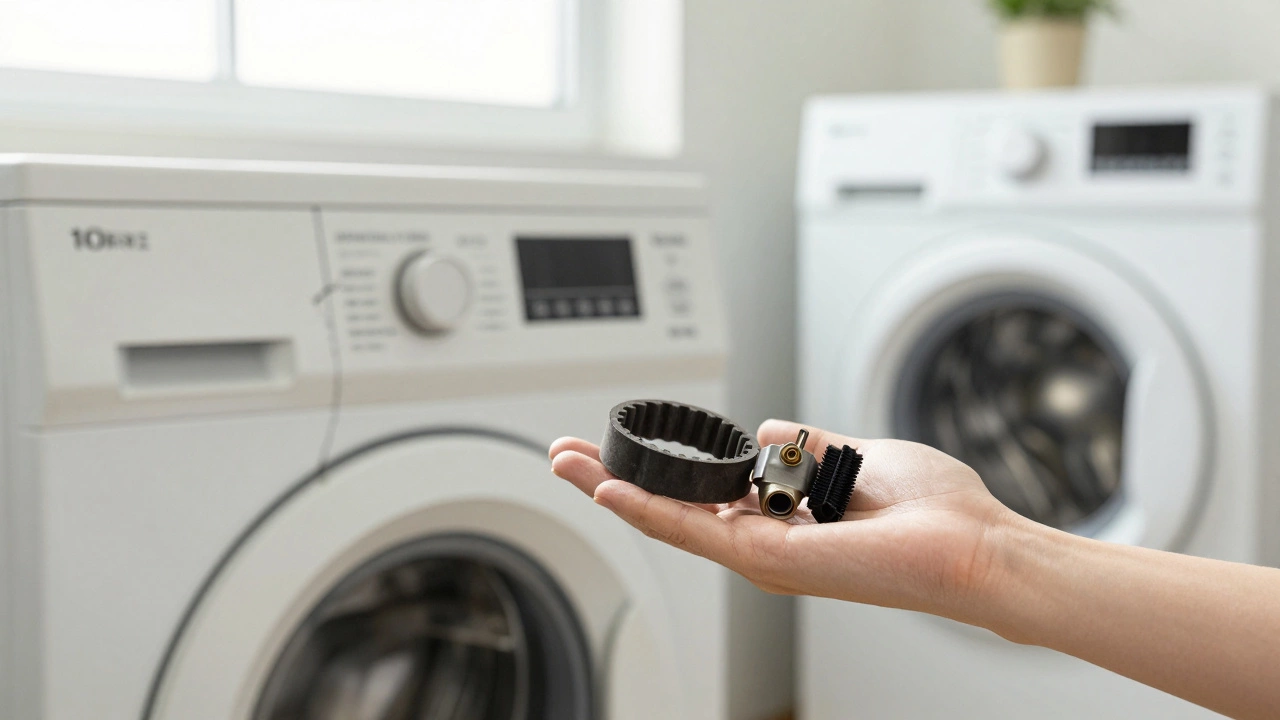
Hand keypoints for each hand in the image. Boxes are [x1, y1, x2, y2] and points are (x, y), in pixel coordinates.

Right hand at [549, 419, 1016, 627]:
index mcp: (787, 519)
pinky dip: (649, 509)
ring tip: (569, 464)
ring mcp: (764, 555)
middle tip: (569, 457)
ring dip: (615, 490)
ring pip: (671, 520)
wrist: (972, 547)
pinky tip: (610, 490)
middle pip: (675, 509)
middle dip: (618, 481)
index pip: (707, 495)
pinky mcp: (769, 559)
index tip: (630, 446)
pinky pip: (695, 531)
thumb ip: (808, 444)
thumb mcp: (858, 455)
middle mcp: (768, 542)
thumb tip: (770, 429)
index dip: (663, 472)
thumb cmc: (936, 512)